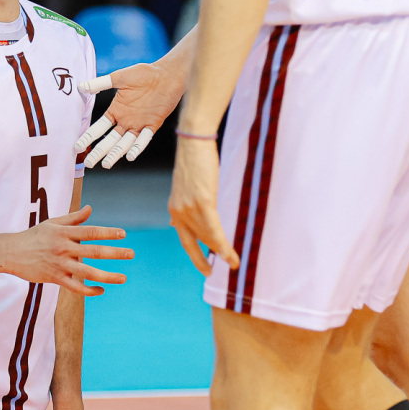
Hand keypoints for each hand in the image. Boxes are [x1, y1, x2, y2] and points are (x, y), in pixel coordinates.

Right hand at [0, 205, 133, 295]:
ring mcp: (59, 264)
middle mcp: (63, 248)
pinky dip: (89, 290)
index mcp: (64, 233)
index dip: (107, 232)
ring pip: (87, 272)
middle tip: (131, 253)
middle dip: (115, 253)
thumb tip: (90, 209)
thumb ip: (73, 218)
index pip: (90, 231)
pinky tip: (101, 290)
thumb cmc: (33, 236)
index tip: (123, 234)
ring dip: (107, 276)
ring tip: (123, 278)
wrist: (10, 253)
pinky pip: (75, 287)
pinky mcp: (54, 278)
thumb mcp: (52, 223)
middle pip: (94, 251)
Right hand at [73, 62, 186, 167]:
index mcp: (116, 111)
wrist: (167, 74)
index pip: (99, 128)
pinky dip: (137, 147)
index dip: (88, 137)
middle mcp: (126, 120)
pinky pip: (144, 138)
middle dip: (99, 152)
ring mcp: (139, 124)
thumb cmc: (144, 73)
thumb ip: (101, 83)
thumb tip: (81, 86)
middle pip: (109, 140)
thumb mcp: (120, 78)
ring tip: (106, 164)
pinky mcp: (153, 124)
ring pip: (125, 143)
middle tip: (88, 164)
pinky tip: (130, 156)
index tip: (77, 147)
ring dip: (116, 153)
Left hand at [169, 136, 233, 275]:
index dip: (195, 254)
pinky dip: (221, 244)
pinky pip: (213, 229)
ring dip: (221, 253)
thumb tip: (203, 212)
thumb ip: (194, 202)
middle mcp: (179, 212)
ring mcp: (189, 208)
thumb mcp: (190, 186)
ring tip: (233, 264)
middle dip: (210, 256)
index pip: (185, 238)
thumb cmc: (196, 159)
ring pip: (207, 237)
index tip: (204, 267)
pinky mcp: (202, 201)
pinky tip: (228, 255)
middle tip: (222, 268)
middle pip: (197, 241)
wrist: (194, 141)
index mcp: (175, 208)